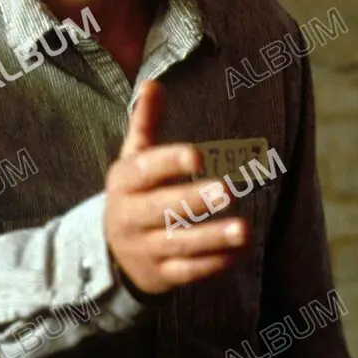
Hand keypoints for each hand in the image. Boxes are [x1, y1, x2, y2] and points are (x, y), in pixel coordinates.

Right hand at [104, 80, 247, 295]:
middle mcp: (129, 216)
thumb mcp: (134, 159)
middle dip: (194, 200)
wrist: (112, 253)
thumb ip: (145, 122)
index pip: (144, 171)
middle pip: (162, 209)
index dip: (169, 162)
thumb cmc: (134, 194)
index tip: (198, 155)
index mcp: (123, 182)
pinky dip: (215, 262)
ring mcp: (145, 248)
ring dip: (212, 237)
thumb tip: (153, 83)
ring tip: (244, 229)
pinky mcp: (161, 274)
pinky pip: (189, 271)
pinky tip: (240, 250)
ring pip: (179, 243)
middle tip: (228, 190)